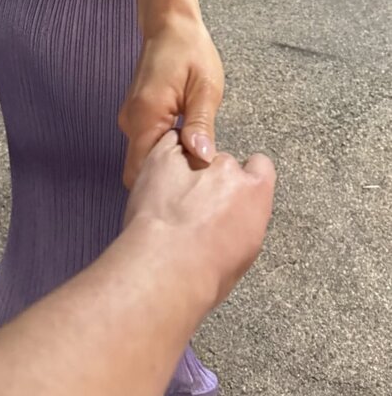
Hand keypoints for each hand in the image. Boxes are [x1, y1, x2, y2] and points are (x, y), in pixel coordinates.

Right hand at [118, 16, 223, 189]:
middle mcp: (130, 120)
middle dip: (167, 179)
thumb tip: (202, 158)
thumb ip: (201, 125)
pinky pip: (146, 143)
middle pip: (141, 170)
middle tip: (198, 178)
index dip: (167, 185)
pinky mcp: (136, 115)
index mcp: (146, 115)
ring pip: (144, 158)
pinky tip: (185, 143)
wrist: (170, 24)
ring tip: (195, 158)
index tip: (191, 188)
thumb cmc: (189, 50)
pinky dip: (164, 150)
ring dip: (166, 164)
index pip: (143, 171)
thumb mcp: (205, 88)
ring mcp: (130, 118)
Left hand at [122, 129, 275, 310]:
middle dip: (209, 179)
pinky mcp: (165, 155)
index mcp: (255, 194)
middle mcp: (229, 170)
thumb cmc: (204, 274)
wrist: (167, 267)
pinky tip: (158, 178)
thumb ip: (243, 223)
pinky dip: (164, 156)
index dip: (244, 177)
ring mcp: (197, 159)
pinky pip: (170, 143)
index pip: (260, 167)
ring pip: (194, 153)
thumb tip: (233, 222)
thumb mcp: (243, 254)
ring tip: (168, 197)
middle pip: (223, 163)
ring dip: (184, 169)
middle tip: (191, 205)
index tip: (231, 192)